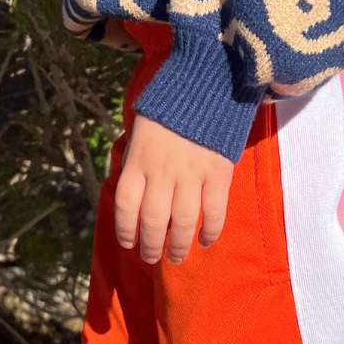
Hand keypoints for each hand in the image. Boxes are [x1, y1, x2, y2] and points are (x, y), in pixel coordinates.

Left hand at [115, 114, 232, 264]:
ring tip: (176, 258)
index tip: (128, 243)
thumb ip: (138, 160)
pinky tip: (205, 241)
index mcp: (138, 159)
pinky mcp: (218, 173)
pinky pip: (214, 212)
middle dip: (150, 245)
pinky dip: (210, 231)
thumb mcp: (142, 130)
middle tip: (152, 258)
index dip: (125, 229)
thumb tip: (136, 193)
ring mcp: (191, 174)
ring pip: (181, 222)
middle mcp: (161, 171)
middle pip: (152, 220)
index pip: (125, 204)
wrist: (205, 85)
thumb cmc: (169, 110)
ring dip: (177, 246)